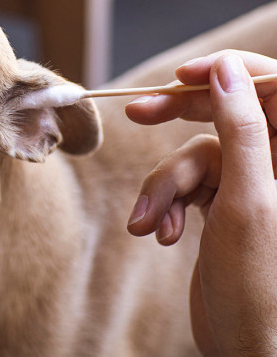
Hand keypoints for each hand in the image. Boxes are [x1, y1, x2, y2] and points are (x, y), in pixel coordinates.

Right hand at [126, 52, 276, 355]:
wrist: (244, 348)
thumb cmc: (263, 286)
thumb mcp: (248, 199)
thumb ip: (241, 129)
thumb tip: (225, 69)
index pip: (270, 86)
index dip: (226, 72)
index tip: (183, 75)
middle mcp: (276, 161)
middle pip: (223, 112)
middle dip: (177, 118)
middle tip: (137, 112)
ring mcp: (247, 181)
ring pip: (193, 155)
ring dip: (165, 188)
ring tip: (152, 224)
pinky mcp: (221, 201)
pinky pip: (184, 183)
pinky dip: (166, 205)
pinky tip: (163, 234)